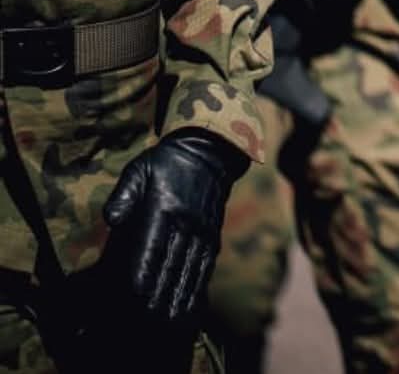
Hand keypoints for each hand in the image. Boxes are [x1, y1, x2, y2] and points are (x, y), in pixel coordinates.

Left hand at [102, 130, 246, 326]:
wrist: (210, 151)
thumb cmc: (166, 161)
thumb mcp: (139, 169)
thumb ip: (124, 194)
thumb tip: (110, 219)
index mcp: (164, 210)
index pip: (150, 253)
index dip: (138, 280)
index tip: (128, 301)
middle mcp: (186, 225)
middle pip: (169, 270)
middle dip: (156, 300)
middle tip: (143, 323)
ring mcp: (202, 232)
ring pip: (189, 273)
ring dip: (178, 300)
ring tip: (168, 323)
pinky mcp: (212, 236)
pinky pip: (204, 267)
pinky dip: (197, 288)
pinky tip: (190, 304)